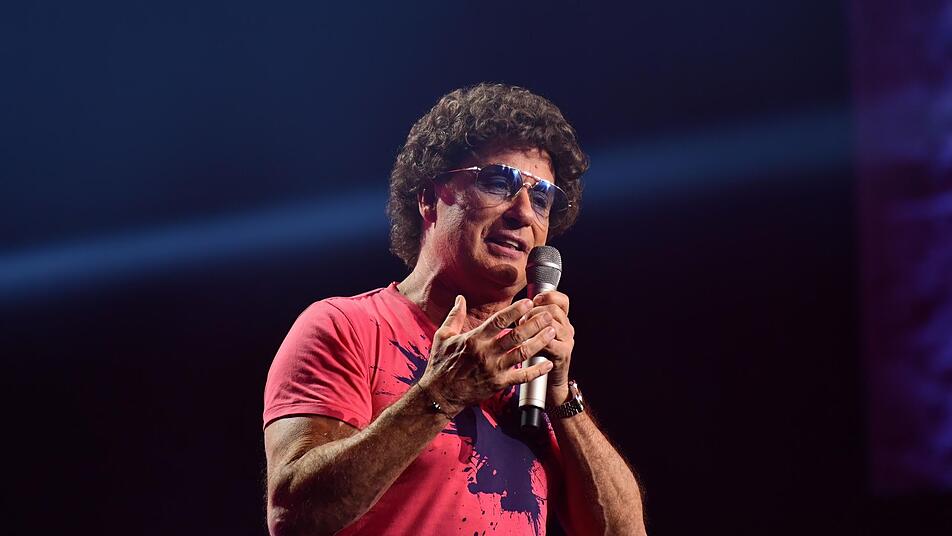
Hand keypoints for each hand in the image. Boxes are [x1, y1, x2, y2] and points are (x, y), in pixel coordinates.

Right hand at [419, 295, 556, 415]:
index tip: (529, 302)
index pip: (499, 321)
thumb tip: (460, 298)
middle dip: (534, 323)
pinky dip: (536, 370)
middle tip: (548, 315)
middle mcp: (486, 353)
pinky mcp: (498, 384)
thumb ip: (455, 316)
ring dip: (539, 342)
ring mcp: (494, 369)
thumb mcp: (443, 336)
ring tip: (552, 332)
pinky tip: (548, 363)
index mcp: (474, 339)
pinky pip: (522, 377)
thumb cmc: (441, 364)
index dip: (516, 310)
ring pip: (522, 353)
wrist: (440, 395)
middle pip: (516, 335)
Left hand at [519, 291, 574, 402]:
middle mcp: (567, 328)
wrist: (550, 383)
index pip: (561, 300)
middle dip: (534, 312)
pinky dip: (535, 341)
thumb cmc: (539, 356)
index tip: (533, 301)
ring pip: (552, 324)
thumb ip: (532, 319)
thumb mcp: (536, 334)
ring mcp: (567, 341)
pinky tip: (525, 344)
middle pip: (554, 309)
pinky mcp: (563, 354)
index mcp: (562, 320)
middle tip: (520, 320)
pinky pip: (549, 342)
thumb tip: (518, 307)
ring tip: (521, 331)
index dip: (547, 296)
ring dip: (532, 325)